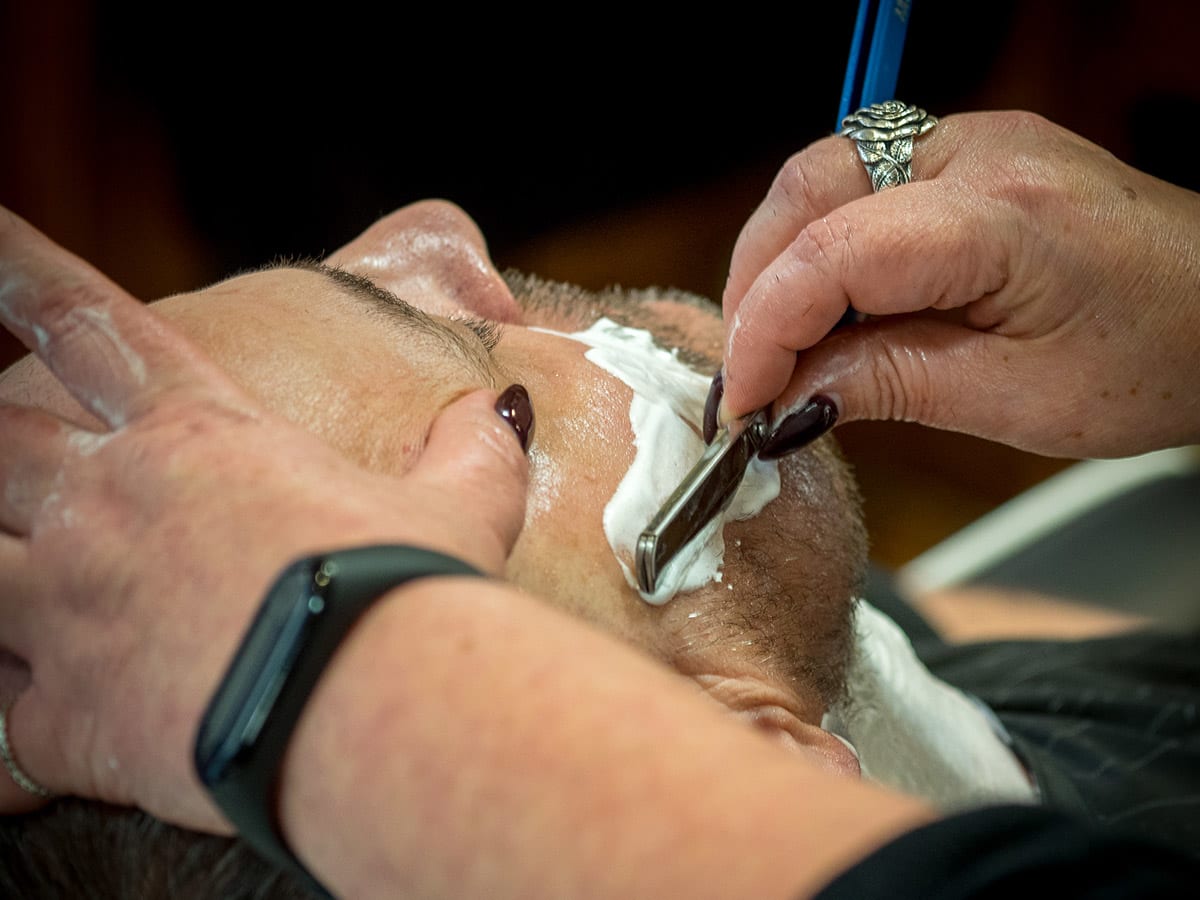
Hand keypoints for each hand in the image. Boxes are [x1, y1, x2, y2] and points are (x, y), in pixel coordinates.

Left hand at [0, 207, 530, 829]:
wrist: (370, 711)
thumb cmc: (411, 594)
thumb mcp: (466, 506)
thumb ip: (472, 449)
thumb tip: (502, 409)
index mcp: (198, 438)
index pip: (88, 323)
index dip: (19, 267)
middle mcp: (111, 506)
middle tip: (1, 444)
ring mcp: (71, 611)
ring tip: (9, 573)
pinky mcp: (67, 716)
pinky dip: (3, 727)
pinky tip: (19, 739)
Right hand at [720, 110, 1199, 457]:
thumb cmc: (1158, 356)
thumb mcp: (1015, 401)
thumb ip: (887, 384)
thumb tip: (789, 393)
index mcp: (1002, 216)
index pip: (830, 255)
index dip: (763, 331)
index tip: (741, 400)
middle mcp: (979, 152)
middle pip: (807, 190)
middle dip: (756, 286)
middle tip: (751, 373)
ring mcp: (972, 143)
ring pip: (821, 179)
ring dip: (784, 264)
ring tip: (785, 347)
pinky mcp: (968, 156)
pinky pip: (860, 185)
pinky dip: (825, 249)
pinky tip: (834, 310)